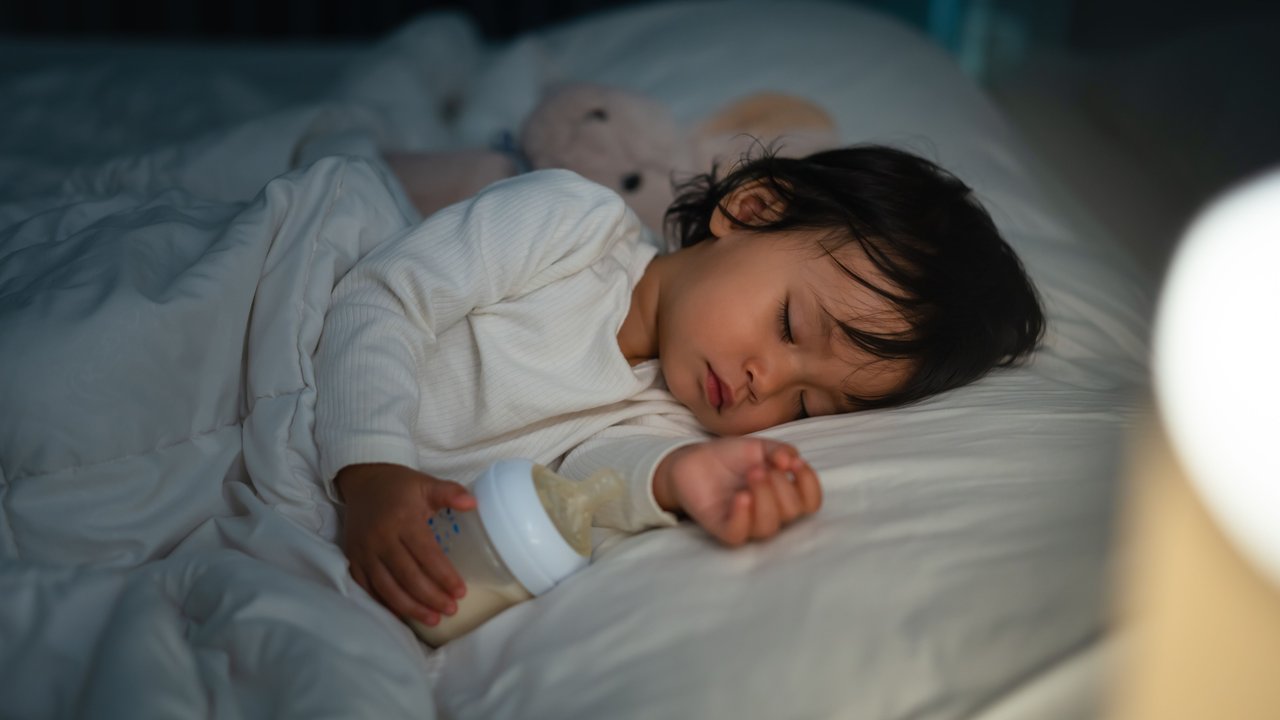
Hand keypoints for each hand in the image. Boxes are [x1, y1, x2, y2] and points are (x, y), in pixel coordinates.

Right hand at [336, 463, 476, 626]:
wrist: (362, 481)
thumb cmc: (399, 486)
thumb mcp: (425, 484)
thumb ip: (450, 493)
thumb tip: (473, 504)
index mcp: (402, 519)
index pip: (426, 554)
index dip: (444, 575)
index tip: (461, 591)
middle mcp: (381, 538)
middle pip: (407, 576)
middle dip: (430, 597)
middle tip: (451, 609)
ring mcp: (364, 551)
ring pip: (387, 587)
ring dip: (410, 607)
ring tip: (432, 619)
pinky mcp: (353, 559)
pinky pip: (368, 589)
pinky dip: (385, 604)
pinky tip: (403, 615)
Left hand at [654, 438, 821, 545]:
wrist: (694, 460)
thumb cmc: (731, 457)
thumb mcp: (759, 447)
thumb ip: (779, 450)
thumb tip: (791, 461)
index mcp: (783, 495)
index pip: (810, 503)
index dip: (809, 485)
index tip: (796, 463)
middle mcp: (769, 513)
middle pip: (791, 513)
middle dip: (781, 486)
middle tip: (760, 467)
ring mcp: (746, 523)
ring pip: (768, 527)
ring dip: (764, 497)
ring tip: (751, 473)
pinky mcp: (722, 528)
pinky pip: (737, 534)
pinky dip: (742, 516)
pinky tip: (740, 496)